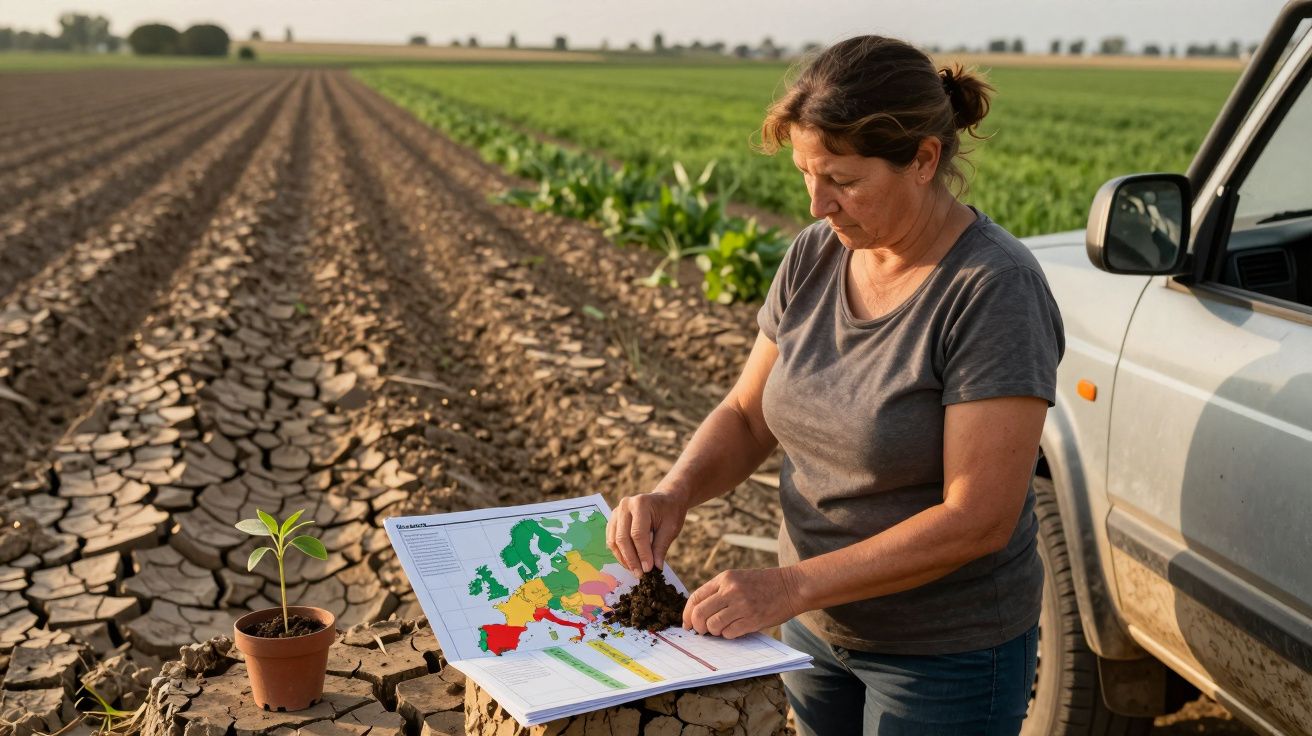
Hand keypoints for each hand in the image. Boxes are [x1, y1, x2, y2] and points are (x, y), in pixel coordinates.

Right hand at [607, 491, 687, 575]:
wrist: (666, 500)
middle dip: (631, 559)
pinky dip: (619, 553)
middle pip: (622, 538)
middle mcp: (625, 505)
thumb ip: (660, 547)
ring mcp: (617, 511)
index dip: (642, 553)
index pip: (638, 534)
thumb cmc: (670, 512)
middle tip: (640, 574)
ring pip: (614, 540)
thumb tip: (655, 568)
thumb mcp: (671, 529)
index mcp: (641, 503)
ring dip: (623, 558)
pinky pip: (611, 539)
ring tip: (635, 570)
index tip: (648, 569)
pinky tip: (629, 562)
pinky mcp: (613, 519)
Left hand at [683, 567, 804, 638]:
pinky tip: (736, 629)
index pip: (695, 598)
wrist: (792, 587)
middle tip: (702, 631)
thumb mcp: (738, 579)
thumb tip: (698, 614)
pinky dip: (729, 635)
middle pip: (700, 614)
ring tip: (724, 628)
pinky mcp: (752, 619)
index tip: (687, 624)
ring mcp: (742, 605)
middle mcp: (730, 590)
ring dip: (715, 632)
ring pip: (713, 626)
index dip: (687, 614)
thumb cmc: (764, 585)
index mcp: (725, 578)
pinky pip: (729, 633)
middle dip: (697, 627)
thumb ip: (719, 592)